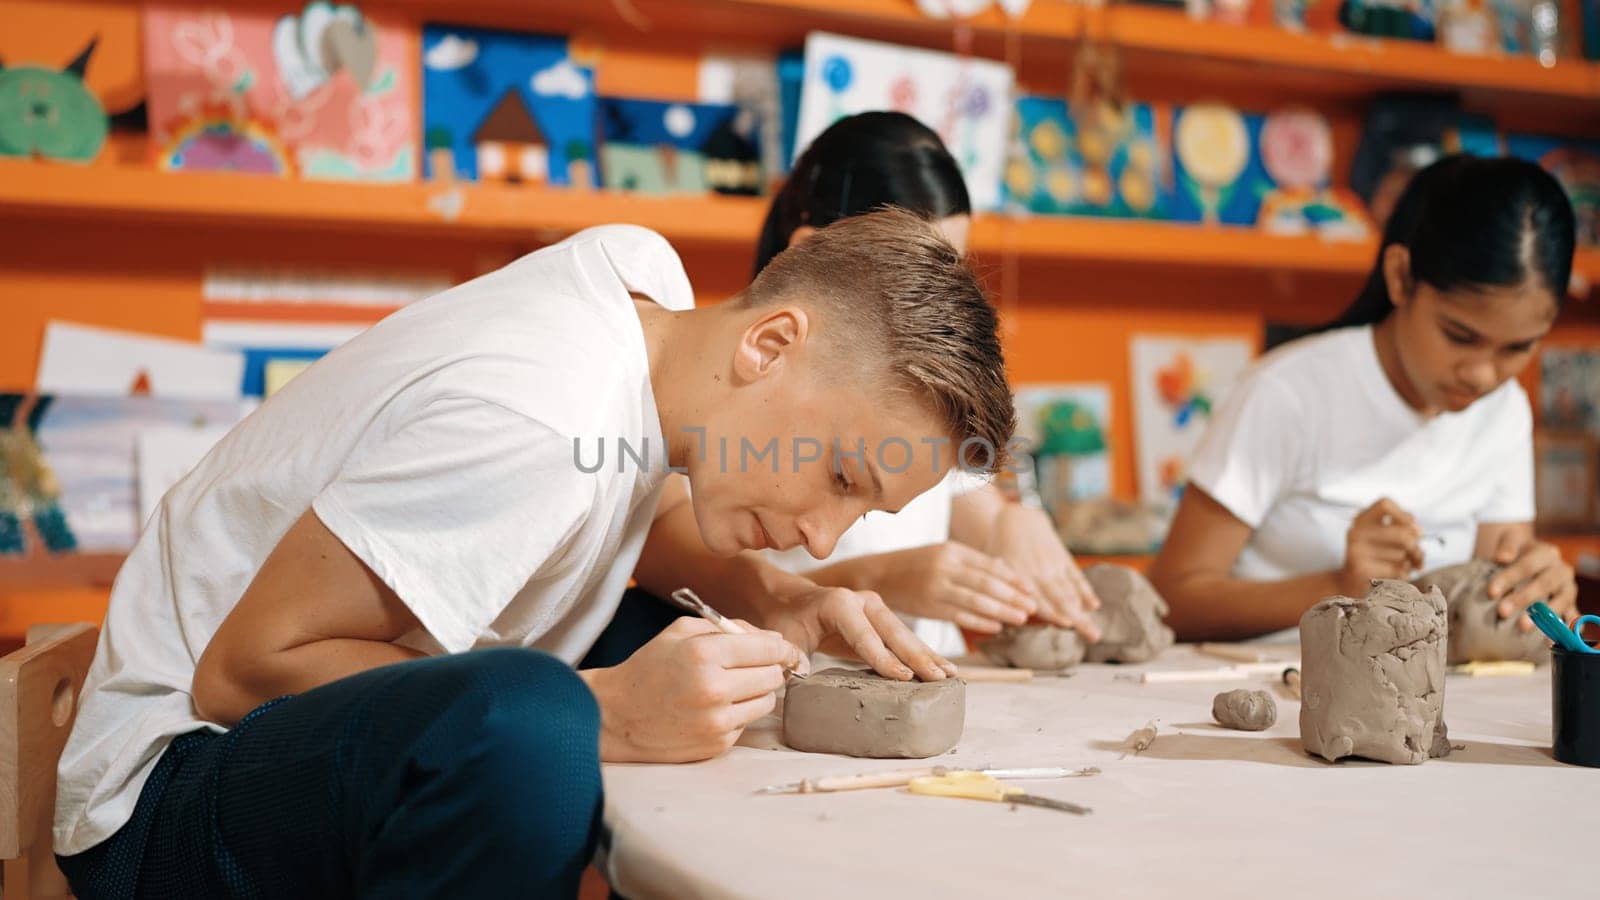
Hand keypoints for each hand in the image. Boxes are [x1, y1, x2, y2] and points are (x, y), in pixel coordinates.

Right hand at [583, 617, 803, 762]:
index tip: (784, 649)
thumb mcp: (681, 632)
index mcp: (704, 653)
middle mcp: (713, 688)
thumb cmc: (650, 667)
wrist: (617, 715)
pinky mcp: (717, 744)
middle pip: (773, 676)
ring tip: (733, 686)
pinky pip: (748, 722)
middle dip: (770, 668)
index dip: (782, 647)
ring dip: (758, 692)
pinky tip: (715, 707)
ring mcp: (716, 721)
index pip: (768, 648)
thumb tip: (773, 639)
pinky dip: (739, 713)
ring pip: (767, 701)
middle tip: (756, 666)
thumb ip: (729, 628)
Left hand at [762, 586, 957, 682]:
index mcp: (839, 603)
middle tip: (938, 678)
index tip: (903, 677)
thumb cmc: (787, 620)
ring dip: (928, 655)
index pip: (864, 635)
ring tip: (951, 675)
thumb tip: (802, 675)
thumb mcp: (785, 638)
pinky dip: (923, 654)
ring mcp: (876, 608)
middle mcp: (863, 601)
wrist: (790, 599)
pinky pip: (904, 639)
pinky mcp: (882, 620)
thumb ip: (793, 656)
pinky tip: (942, 668)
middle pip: (894, 632)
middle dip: (917, 657)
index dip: (883, 658)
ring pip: (905, 635)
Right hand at [868, 542, 1035, 634]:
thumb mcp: (944, 554)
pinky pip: (959, 615)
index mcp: (952, 550)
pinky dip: (979, 622)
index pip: (990, 565)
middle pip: (987, 583)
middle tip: (1033, 607)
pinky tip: (995, 627)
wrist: (879, 574)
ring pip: (976, 600)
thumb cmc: (917, 565)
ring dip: (1001, 611)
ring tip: (1021, 619)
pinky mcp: (928, 606)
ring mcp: (936, 586)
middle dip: (1013, 596)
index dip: (1013, 579)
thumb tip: (1007, 570)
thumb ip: (974, 562)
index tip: (1032, 590)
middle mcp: (945, 566)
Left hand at [986, 505, 1101, 639]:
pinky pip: (1076, 576)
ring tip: (1095, 630)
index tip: (1067, 625)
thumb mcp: (994, 567)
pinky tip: (1094, 605)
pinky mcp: (1063, 558)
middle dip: (1078, 619)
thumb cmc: (1000, 550)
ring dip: (1083, 611)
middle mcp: (1038, 570)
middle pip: (1061, 598)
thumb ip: (1000, 590)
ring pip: (1070, 590)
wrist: (1017, 519)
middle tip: (1094, 637)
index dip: (1053, 611)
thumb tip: (998, 615)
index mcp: (1019, 574)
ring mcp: (1053, 564)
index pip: (1038, 597)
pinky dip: (1085, 590)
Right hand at [1340, 498, 1423, 594]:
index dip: (1404, 515)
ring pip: (1401, 554)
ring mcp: (1356, 550)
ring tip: (1403, 566)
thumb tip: (1418, 531)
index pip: (1385, 504)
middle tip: (1417, 555)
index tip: (1414, 528)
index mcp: (1362, 519)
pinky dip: (1403, 575)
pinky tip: (1397, 576)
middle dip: (1415, 547)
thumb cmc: (1375, 556)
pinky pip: (1396, 570)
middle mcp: (1356, 532)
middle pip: (1402, 533)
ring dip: (1409, 563)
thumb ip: (1402, 526)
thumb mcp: (1384, 535)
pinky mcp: (1360, 569)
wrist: (1349, 583)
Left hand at [1487, 534, 1577, 631]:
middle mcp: (1561, 570)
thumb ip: (1507, 546)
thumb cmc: (1516, 551)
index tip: (1491, 592)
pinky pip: (1571, 617)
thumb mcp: (1511, 540)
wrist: (1529, 556)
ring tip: (1522, 627)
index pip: (1528, 565)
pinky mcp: (1572, 605)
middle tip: (1502, 612)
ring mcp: (1568, 588)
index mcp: (1547, 553)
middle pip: (1543, 585)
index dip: (1510, 578)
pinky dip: (1563, 627)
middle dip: (1522, 599)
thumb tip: (1501, 557)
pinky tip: (1550, 638)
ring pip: (1560, 602)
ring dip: (1542, 615)